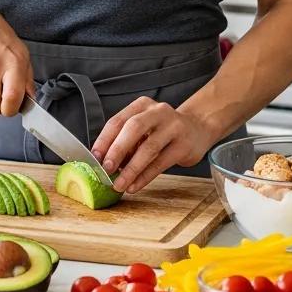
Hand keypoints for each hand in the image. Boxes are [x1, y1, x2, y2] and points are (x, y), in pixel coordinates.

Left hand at [90, 98, 214, 193]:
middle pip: (134, 128)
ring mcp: (173, 127)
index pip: (118, 120)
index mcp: (142, 105)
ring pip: (149, 147)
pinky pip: (161, 163)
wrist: (197, 129)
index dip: (104, 140)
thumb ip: (126, 141)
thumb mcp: (144, 128)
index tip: (94, 158)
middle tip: (106, 169)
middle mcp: (158, 112)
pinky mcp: (184, 145)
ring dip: (131, 169)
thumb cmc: (163, 130)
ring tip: (119, 184)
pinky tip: (135, 185)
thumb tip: (103, 163)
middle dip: (117, 149)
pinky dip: (145, 176)